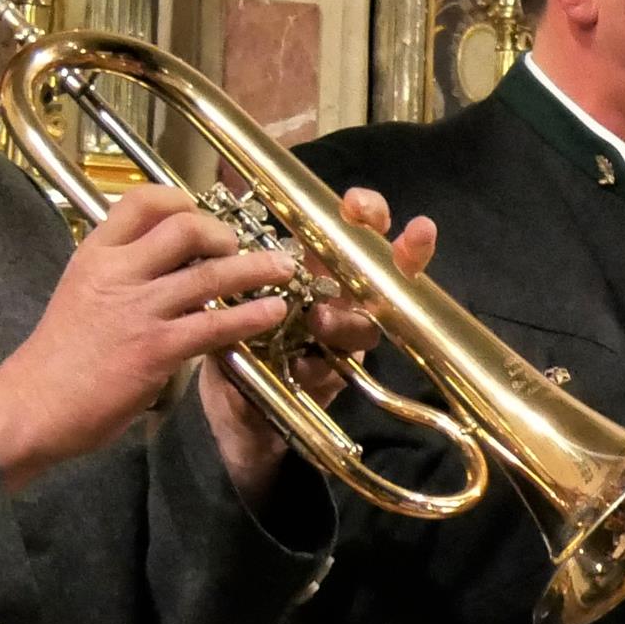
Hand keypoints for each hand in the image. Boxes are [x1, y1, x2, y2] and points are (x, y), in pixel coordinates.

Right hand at [0, 185, 305, 494]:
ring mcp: (139, 309)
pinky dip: (252, 315)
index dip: (181, 201)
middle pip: (185, 227)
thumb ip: (120, 274)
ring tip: (284, 269)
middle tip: (238, 247)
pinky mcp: (156, 347)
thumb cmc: (58, 356)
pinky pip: (216, 323)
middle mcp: (118, 272)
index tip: (201, 213)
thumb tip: (167, 264)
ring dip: (256, 268)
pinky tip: (273, 312)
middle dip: (223, 232)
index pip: (141, 201)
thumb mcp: (80, 293)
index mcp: (95, 255)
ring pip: (211, 272)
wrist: (31, 405)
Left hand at [196, 187, 438, 508]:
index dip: (366, 215)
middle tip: (406, 238)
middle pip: (386, 272)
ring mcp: (342, 342)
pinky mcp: (335, 380)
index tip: (358, 204)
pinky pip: (340, 369)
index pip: (353, 233)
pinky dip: (321, 366)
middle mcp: (339, 300)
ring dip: (347, 319)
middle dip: (402, 252)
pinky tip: (302, 368)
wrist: (235, 419)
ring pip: (367, 324)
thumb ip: (228, 268)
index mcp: (314, 270)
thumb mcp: (221, 301)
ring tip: (319, 321)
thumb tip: (218, 211)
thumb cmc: (231, 346)